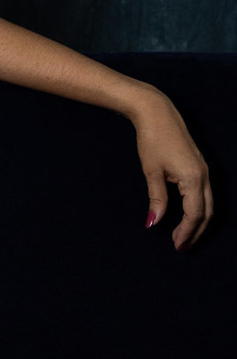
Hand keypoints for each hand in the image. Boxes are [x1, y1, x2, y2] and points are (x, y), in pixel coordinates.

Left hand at [130, 88, 212, 250]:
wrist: (157, 112)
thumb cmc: (152, 139)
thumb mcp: (151, 171)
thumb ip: (156, 199)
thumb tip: (153, 223)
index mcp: (193, 178)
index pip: (195, 214)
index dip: (187, 232)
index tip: (177, 246)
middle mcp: (204, 175)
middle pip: (207, 212)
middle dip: (195, 231)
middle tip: (181, 246)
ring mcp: (204, 170)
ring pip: (208, 203)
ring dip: (197, 221)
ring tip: (182, 235)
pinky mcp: (199, 166)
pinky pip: (204, 193)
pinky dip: (198, 208)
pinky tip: (185, 215)